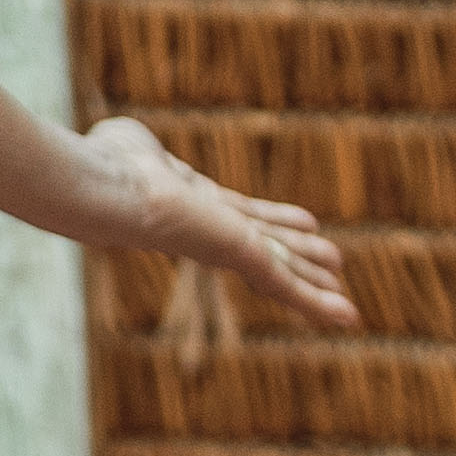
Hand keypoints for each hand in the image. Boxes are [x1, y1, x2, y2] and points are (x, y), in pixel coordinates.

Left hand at [84, 117, 353, 328]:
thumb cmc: (107, 164)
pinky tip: (348, 318)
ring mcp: (229, 246)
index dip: (277, 221)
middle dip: (301, 258)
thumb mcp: (130, 147)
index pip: (248, 217)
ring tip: (341, 294)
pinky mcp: (243, 257)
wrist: (110, 192)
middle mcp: (216, 231)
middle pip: (269, 247)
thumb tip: (121, 138)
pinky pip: (288, 288)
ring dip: (313, 282)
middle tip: (333, 270)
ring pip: (282, 269)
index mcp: (197, 204)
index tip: (306, 223)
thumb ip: (135, 146)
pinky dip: (318, 305)